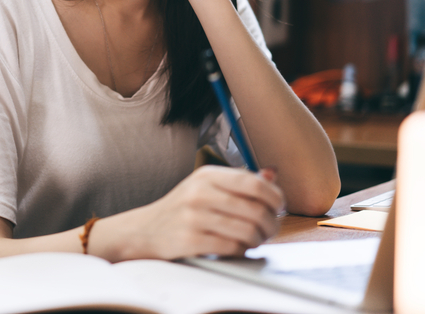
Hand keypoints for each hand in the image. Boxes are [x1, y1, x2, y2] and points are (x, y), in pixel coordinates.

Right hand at [126, 165, 282, 259]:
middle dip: (271, 223)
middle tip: (270, 229)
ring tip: (255, 239)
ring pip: (247, 230)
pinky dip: (241, 250)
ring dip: (258, 239)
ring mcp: (193, 217)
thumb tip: (271, 174)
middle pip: (255, 209)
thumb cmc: (182, 209)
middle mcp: (199, 193)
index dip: (274, 196)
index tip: (278, 206)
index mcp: (206, 175)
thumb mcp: (205, 186)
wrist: (145, 230)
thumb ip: (238, 181)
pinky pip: (232, 247)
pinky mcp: (190, 240)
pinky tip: (237, 247)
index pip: (254, 182)